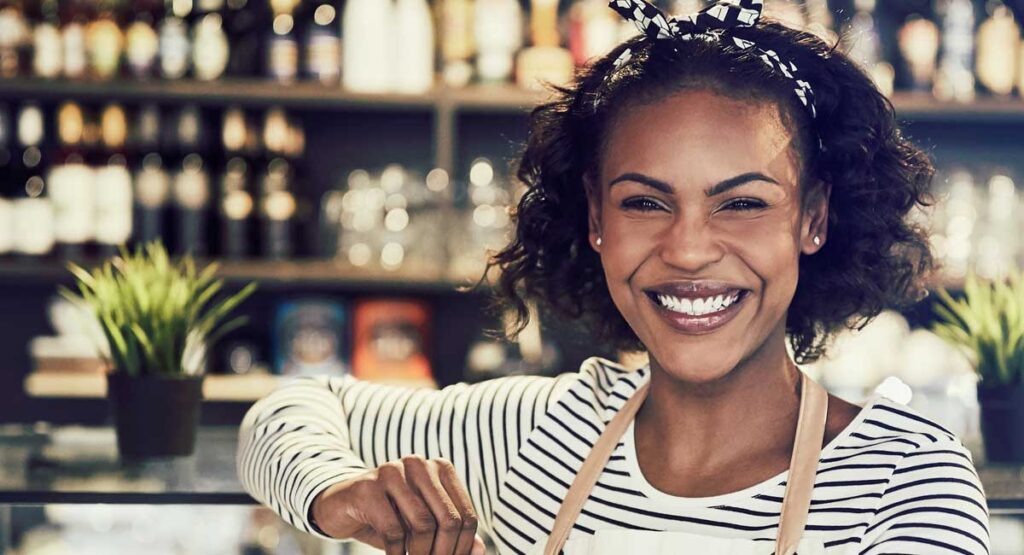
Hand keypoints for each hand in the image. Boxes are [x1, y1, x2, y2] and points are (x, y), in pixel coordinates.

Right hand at [311, 455, 485, 554]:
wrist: (340, 507)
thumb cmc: (389, 517)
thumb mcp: (422, 527)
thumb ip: (453, 535)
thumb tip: (481, 550)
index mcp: (440, 469)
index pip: (467, 515)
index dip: (464, 549)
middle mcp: (419, 464)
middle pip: (449, 519)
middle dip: (444, 554)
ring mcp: (392, 471)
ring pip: (423, 525)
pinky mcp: (368, 487)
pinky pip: (394, 530)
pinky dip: (397, 554)